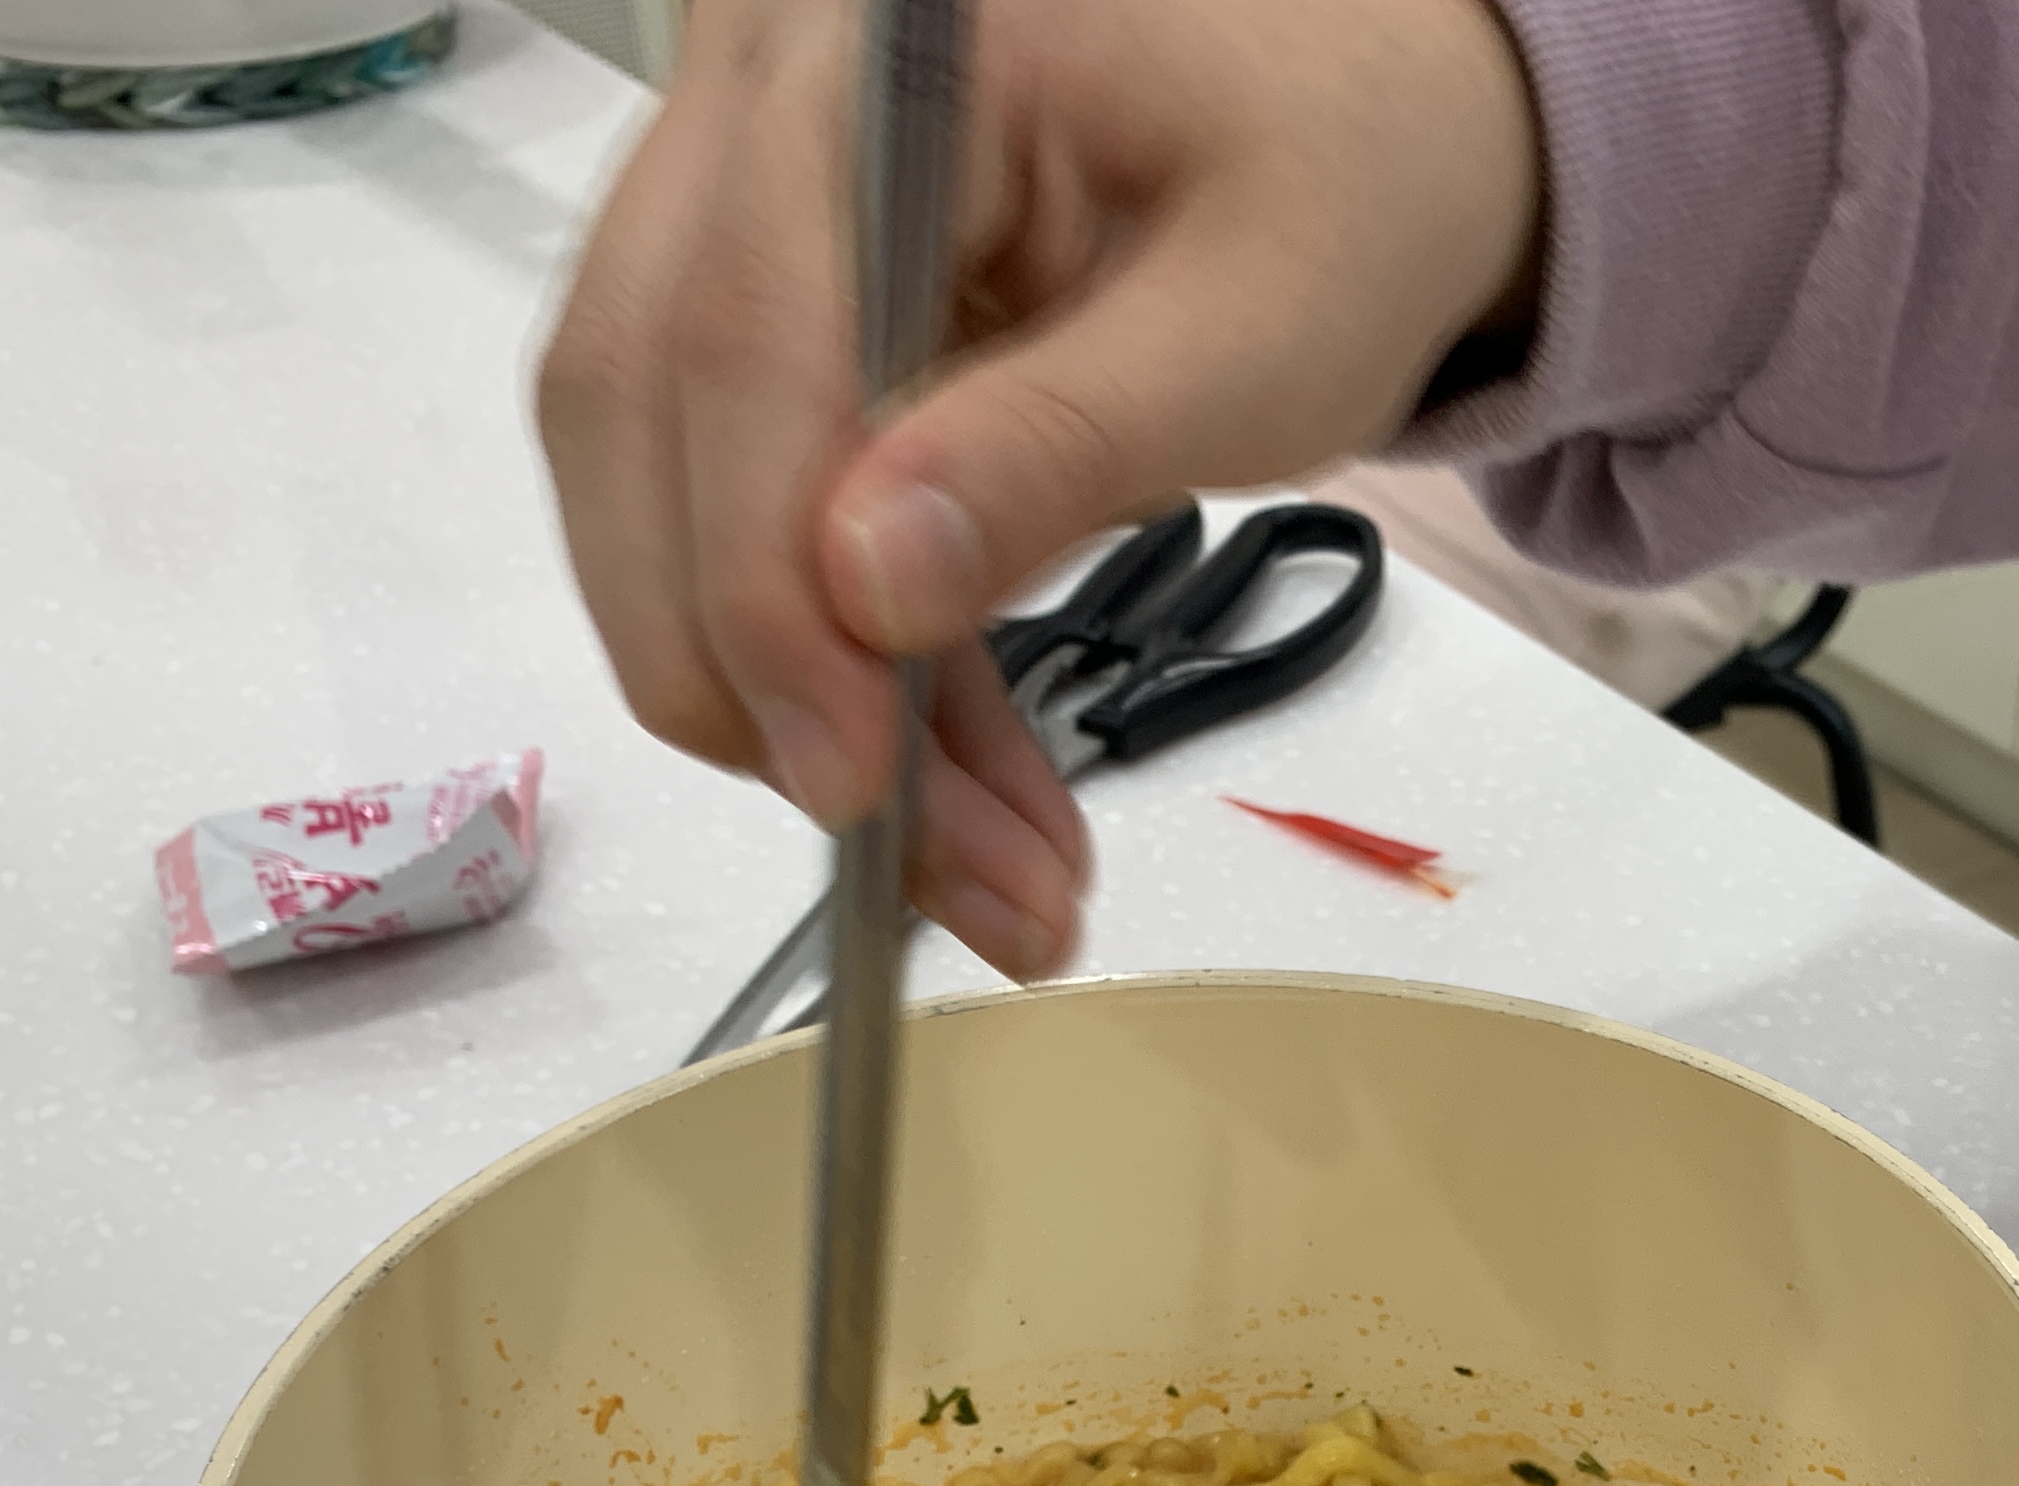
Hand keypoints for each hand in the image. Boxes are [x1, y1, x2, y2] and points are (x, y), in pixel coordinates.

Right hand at [536, 0, 1542, 972]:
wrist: (1372, 122)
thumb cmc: (1342, 180)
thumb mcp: (1260, 327)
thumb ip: (1059, 447)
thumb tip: (860, 589)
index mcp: (877, 55)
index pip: (738, 342)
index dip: (763, 591)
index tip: (847, 784)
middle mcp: (758, 95)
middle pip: (646, 415)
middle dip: (766, 682)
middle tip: (925, 871)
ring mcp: (738, 194)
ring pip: (666, 482)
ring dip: (800, 702)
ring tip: (979, 867)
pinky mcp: (765, 305)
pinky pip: (736, 499)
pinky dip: (839, 664)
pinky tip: (948, 787)